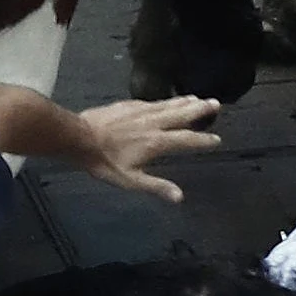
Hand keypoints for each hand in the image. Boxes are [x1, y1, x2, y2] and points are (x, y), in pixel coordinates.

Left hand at [75, 95, 222, 202]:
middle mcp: (153, 123)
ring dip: (185, 102)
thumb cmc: (104, 162)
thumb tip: (180, 197)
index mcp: (156, 142)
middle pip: (182, 115)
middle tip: (216, 103)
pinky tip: (168, 101)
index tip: (216, 139)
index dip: (202, 140)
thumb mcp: (130, 180)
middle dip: (200, 110)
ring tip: (198, 98)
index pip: (186, 140)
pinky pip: (154, 102)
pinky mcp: (130, 104)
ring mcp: (141, 111)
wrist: (79, 137)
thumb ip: (156, 186)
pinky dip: (166, 101)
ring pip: (169, 105)